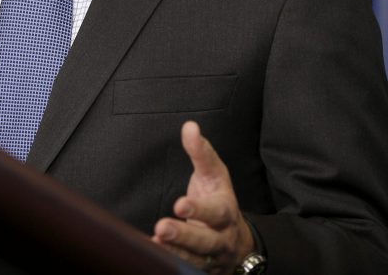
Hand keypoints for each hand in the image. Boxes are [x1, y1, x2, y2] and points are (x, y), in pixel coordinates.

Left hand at [152, 121, 254, 273]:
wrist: (237, 241)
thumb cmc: (219, 199)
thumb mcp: (215, 174)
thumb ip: (201, 152)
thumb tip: (189, 126)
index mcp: (225, 212)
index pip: (215, 212)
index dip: (199, 210)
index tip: (179, 204)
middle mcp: (221, 239)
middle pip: (205, 242)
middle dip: (183, 236)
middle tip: (162, 227)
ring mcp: (211, 259)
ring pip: (194, 260)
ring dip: (174, 252)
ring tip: (155, 242)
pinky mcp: (201, 270)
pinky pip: (185, 269)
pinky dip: (168, 262)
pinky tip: (150, 252)